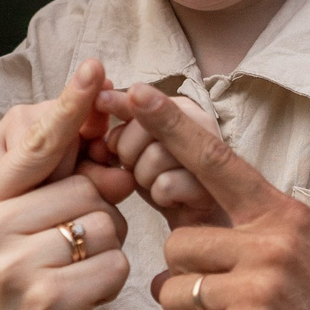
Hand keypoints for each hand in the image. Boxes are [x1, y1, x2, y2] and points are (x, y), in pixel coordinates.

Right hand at [0, 62, 133, 309]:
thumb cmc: (22, 301)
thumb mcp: (15, 239)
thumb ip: (45, 191)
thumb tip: (100, 144)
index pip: (34, 145)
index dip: (70, 106)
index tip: (95, 67)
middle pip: (86, 189)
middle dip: (98, 219)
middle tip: (69, 256)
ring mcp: (11, 265)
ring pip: (104, 224)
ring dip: (106, 252)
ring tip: (72, 279)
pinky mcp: (46, 300)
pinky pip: (113, 265)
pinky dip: (110, 284)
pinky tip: (80, 304)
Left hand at [96, 87, 228, 228]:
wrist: (193, 216)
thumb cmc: (162, 175)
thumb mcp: (140, 142)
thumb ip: (125, 116)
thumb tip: (99, 94)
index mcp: (184, 108)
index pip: (142, 100)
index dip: (119, 109)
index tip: (103, 116)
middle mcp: (202, 123)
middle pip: (146, 129)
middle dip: (130, 153)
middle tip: (138, 165)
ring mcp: (210, 155)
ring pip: (154, 157)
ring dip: (145, 176)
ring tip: (157, 181)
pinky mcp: (210, 186)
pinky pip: (166, 185)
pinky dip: (159, 195)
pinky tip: (171, 197)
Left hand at [120, 83, 309, 309]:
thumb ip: (260, 240)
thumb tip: (192, 234)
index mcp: (286, 218)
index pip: (218, 161)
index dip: (170, 127)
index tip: (132, 91)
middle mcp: (271, 244)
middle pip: (175, 246)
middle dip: (189, 286)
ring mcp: (257, 289)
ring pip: (170, 297)